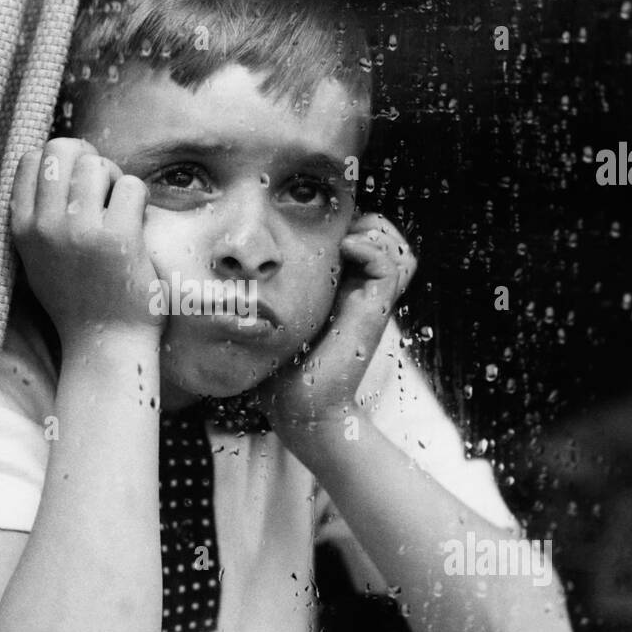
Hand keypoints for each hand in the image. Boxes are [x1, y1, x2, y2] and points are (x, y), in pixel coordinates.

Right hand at [10, 139, 162, 349]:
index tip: (76, 184)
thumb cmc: (76, 298)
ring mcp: (81, 231)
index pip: (31, 159)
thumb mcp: (36, 258)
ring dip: (115, 179)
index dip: (60, 161)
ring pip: (98, 164)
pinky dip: (139, 200)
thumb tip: (49, 161)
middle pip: (63, 149)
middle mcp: (46, 226)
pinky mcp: (118, 238)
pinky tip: (135, 225)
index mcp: (22, 228)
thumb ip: (36, 215)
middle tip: (102, 188)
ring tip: (119, 208)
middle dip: (88, 160)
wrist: (104, 341)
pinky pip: (131, 186)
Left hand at [259, 213, 416, 432]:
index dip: (350, 223)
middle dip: (366, 222)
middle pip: (387, 238)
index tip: (315, 225)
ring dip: (373, 232)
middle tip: (335, 232)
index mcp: (342, 290)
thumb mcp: (270, 320)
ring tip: (344, 241)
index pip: (366, 239)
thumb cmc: (279, 370)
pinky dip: (371, 248)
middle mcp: (361, 292)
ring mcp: (371, 301)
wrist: (300, 409)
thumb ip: (265, 295)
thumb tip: (235, 266)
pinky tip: (346, 250)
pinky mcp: (375, 310)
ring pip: (396, 246)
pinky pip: (391, 264)